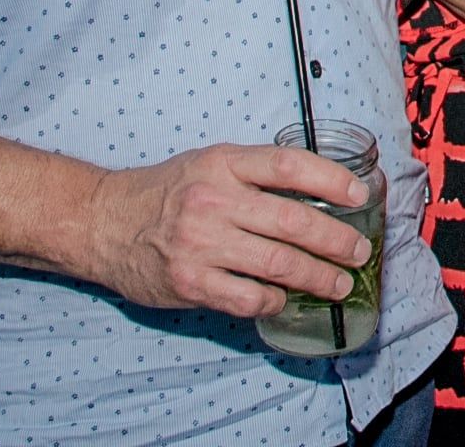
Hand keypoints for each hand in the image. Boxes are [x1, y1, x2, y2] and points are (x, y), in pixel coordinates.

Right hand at [79, 144, 372, 317]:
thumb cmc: (166, 191)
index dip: (332, 179)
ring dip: (318, 277)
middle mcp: (214, 201)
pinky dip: (275, 300)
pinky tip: (284, 298)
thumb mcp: (210, 164)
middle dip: (336, 240)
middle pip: (293, 221)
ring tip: (339, 283)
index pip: (290, 166)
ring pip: (278, 263)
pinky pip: (248, 297)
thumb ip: (257, 174)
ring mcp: (201, 243)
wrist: (103, 222)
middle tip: (360, 252)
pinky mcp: (189, 282)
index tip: (361, 196)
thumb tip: (321, 190)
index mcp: (224, 164)